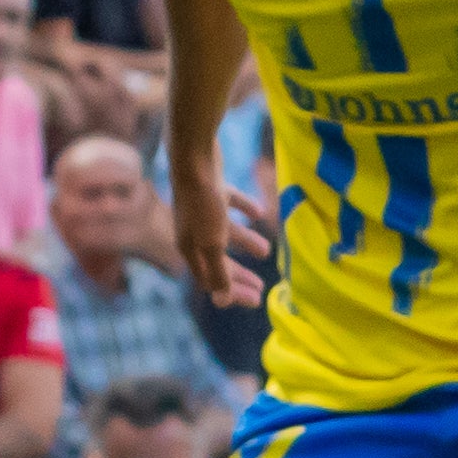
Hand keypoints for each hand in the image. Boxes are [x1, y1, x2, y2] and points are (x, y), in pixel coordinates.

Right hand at [165, 155, 273, 308]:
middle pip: (218, 260)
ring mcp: (201, 209)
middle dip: (239, 275)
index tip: (256, 299)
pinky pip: (229, 203)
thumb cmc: (203, 203)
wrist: (194, 156)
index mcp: (190, 248)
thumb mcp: (213, 243)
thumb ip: (218, 271)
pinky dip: (245, 210)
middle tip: (262, 287)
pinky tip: (261, 213)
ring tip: (267, 251)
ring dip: (245, 243)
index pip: (211, 280)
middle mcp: (192, 231)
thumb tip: (221, 301)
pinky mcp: (211, 188)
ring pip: (225, 233)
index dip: (233, 293)